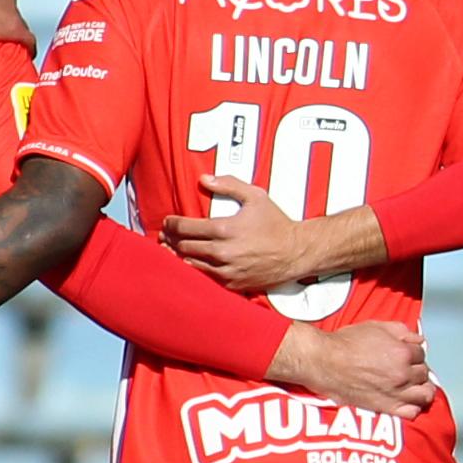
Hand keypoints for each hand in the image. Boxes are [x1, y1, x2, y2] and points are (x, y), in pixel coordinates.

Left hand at [172, 186, 337, 298]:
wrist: (297, 252)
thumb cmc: (277, 223)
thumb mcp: (256, 196)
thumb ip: (229, 184)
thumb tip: (204, 179)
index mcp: (225, 229)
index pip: (185, 227)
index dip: (171, 224)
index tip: (167, 222)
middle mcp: (223, 251)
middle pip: (184, 246)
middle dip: (171, 239)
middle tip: (165, 236)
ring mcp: (227, 270)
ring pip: (190, 264)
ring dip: (178, 256)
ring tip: (171, 249)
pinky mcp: (233, 284)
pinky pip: (205, 278)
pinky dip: (194, 270)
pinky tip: (189, 263)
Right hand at [270, 317, 434, 419]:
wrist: (324, 362)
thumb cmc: (346, 344)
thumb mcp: (376, 326)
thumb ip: (402, 331)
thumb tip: (418, 339)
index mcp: (402, 353)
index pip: (421, 353)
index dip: (413, 352)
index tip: (405, 354)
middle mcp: (403, 374)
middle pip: (424, 373)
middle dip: (417, 369)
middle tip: (407, 368)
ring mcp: (396, 393)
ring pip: (424, 394)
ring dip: (421, 388)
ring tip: (414, 385)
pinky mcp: (386, 407)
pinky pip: (411, 412)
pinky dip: (414, 407)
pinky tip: (408, 401)